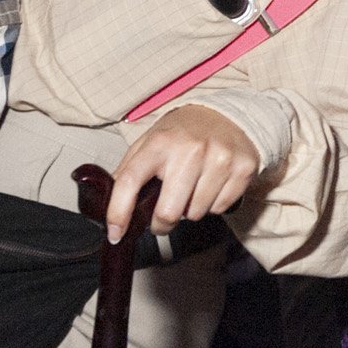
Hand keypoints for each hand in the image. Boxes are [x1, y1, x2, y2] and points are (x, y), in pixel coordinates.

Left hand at [107, 105, 261, 241]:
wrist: (230, 115)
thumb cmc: (185, 132)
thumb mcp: (152, 140)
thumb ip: (130, 168)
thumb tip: (106, 199)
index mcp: (160, 143)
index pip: (130, 181)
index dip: (118, 212)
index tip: (116, 233)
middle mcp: (190, 150)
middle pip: (168, 211)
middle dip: (162, 223)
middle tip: (162, 218)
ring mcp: (219, 159)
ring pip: (196, 214)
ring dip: (190, 211)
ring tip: (192, 190)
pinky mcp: (242, 169)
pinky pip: (220, 209)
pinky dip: (212, 205)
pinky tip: (211, 186)